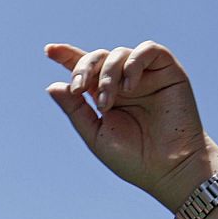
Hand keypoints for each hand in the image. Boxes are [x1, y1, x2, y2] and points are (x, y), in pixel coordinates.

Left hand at [45, 41, 217, 208]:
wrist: (169, 168)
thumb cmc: (133, 158)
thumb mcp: (96, 134)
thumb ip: (75, 110)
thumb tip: (53, 85)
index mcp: (105, 96)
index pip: (85, 70)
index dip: (67, 56)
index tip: (48, 50)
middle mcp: (124, 83)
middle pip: (98, 57)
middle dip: (84, 68)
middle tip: (80, 89)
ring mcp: (145, 76)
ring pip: (119, 53)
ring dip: (107, 74)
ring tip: (108, 102)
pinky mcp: (168, 71)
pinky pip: (148, 50)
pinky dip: (134, 62)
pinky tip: (129, 86)